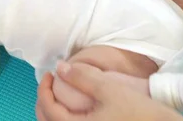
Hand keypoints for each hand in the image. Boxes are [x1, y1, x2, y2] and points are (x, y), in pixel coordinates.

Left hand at [35, 62, 182, 120]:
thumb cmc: (139, 111)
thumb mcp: (110, 89)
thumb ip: (82, 77)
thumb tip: (60, 67)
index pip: (48, 110)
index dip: (43, 89)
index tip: (50, 73)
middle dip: (44, 102)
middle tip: (51, 83)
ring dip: (53, 113)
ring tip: (60, 94)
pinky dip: (65, 119)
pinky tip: (75, 109)